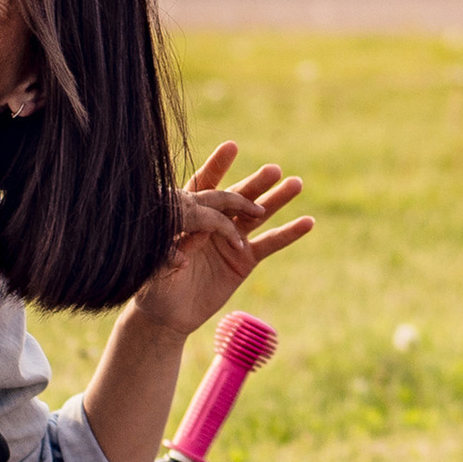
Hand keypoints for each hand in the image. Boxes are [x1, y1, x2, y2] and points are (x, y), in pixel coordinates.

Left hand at [131, 143, 313, 340]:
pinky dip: (289, 233)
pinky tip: (308, 222)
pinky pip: (270, 243)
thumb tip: (201, 230)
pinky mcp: (244, 259)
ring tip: (295, 183)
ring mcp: (231, 239)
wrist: (166, 314)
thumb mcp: (159, 262)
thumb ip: (178, 245)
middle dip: (255, 183)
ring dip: (276, 199)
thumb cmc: (154, 284)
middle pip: (236, 197)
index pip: (203, 186)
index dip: (217, 167)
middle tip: (273, 170)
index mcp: (189, 214)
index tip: (231, 147)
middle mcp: (212, 222)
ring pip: (257, 215)